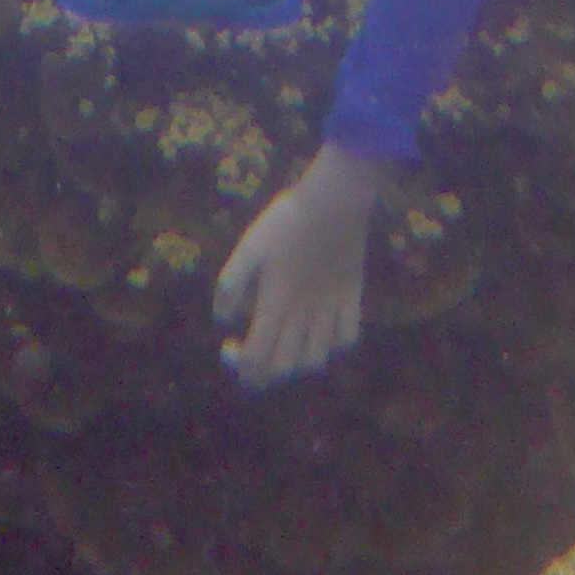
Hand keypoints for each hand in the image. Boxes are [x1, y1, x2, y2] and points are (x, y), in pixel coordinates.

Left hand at [215, 144, 386, 391]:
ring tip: (285, 347)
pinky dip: (333, 345)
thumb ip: (232, 284)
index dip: (240, 365)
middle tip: (252, 358)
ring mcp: (331, 310)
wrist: (334, 201)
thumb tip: (223, 319)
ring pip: (316, 359)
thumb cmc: (286, 221)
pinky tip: (322, 332)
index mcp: (276, 307)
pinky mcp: (352, 298)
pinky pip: (347, 337)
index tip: (229, 348)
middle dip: (264, 373)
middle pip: (285, 367)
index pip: (257, 358)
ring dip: (297, 363)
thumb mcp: (249, 247)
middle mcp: (304, 317)